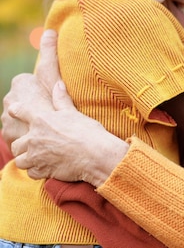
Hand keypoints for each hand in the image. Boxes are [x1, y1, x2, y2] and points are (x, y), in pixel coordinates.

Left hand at [5, 29, 127, 185]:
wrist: (96, 154)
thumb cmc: (87, 132)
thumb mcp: (74, 112)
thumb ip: (61, 99)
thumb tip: (58, 84)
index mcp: (42, 120)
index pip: (19, 111)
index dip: (16, 110)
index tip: (14, 110)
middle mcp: (34, 137)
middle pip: (16, 144)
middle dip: (23, 146)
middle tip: (33, 146)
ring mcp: (36, 155)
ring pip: (20, 160)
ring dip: (28, 160)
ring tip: (39, 158)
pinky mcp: (41, 170)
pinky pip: (31, 173)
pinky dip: (36, 171)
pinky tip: (46, 167)